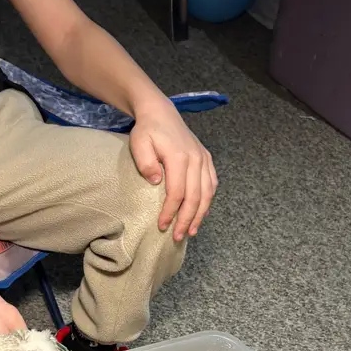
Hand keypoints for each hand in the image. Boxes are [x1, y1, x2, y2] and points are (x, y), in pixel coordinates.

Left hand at [130, 100, 217, 240]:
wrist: (161, 113)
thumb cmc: (147, 131)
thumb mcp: (139, 143)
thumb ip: (145, 162)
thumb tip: (156, 181)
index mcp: (179, 157)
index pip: (177, 192)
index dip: (171, 212)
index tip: (162, 226)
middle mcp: (196, 159)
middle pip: (195, 197)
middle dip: (186, 219)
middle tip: (178, 237)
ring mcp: (204, 159)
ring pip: (207, 193)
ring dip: (199, 215)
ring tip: (191, 231)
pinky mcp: (206, 159)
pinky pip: (212, 184)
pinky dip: (208, 201)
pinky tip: (201, 214)